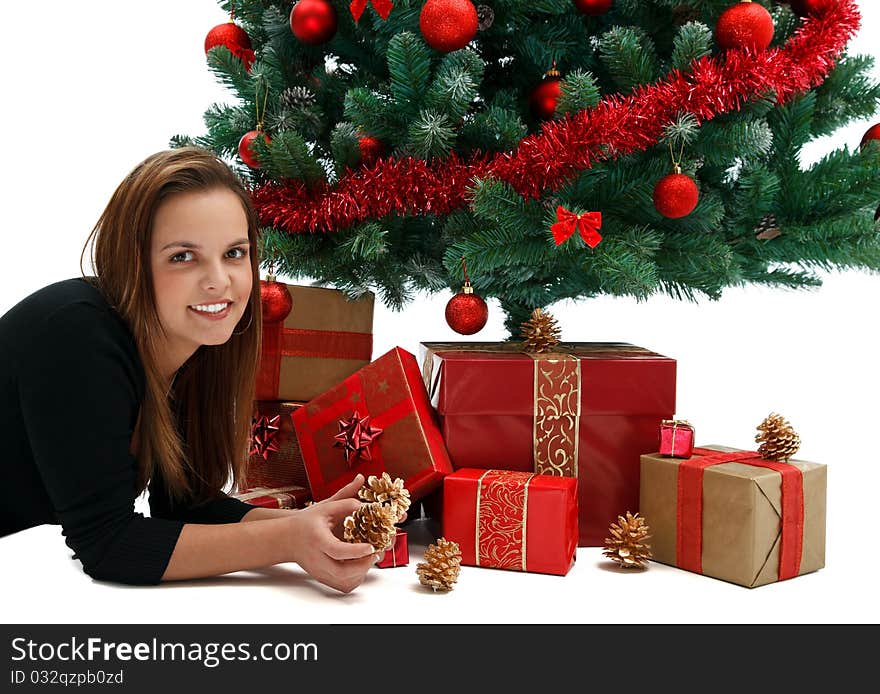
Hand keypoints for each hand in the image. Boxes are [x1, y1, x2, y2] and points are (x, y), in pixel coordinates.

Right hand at [287, 474, 378, 592]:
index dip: (355, 551)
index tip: (370, 547)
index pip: (336, 550)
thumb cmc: (305, 523)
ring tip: (370, 557)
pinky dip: (356, 578)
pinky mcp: (324, 579)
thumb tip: (361, 481)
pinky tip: (360, 565)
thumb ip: (344, 496)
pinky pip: (343, 585)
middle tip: (375, 552)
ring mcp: (320, 572)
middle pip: (342, 572)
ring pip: (345, 582)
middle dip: (363, 565)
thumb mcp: (324, 506)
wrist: (287, 540)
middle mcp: (318, 559)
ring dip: (362, 572)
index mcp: (318, 540)